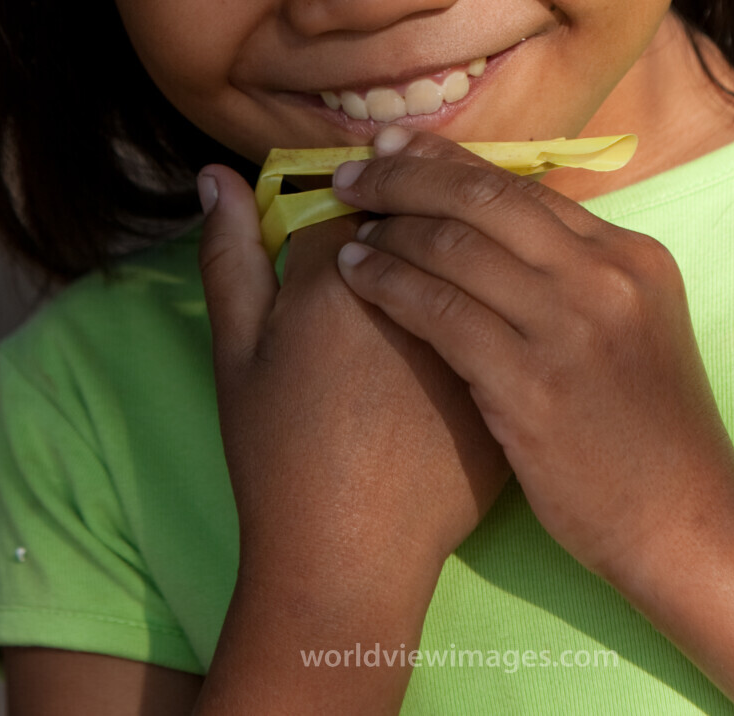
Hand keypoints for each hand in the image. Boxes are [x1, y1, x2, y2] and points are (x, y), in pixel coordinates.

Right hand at [196, 163, 510, 625]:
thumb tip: (215, 175)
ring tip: (442, 250)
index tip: (354, 195)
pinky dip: (504, 283)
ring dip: (466, 231)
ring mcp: (477, 330)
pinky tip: (485, 296)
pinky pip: (518, 299)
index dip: (355, 185)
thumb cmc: (278, 455)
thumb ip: (229, 255)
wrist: (350, 557)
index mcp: (343, 277)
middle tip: (397, 216)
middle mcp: (419, 292)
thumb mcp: (237, 353)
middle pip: (430, 205)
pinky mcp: (517, 369)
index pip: (361, 190)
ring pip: (482, 244)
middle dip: (415, 195)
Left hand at [332, 129, 733, 592]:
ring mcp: (570, 327)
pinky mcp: (532, 383)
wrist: (686, 524)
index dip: (449, 160)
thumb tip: (496, 226)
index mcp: (631, 254)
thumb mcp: (634, 327)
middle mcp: (605, 276)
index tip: (398, 147)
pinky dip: (388, 283)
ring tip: (348, 222)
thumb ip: (577, 273)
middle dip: (407, 175)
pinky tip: (354, 274)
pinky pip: (440, 312)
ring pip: (455, 248)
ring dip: (388, 228)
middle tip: (351, 169)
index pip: (523, 188)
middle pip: (484, 200)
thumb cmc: (648, 434)